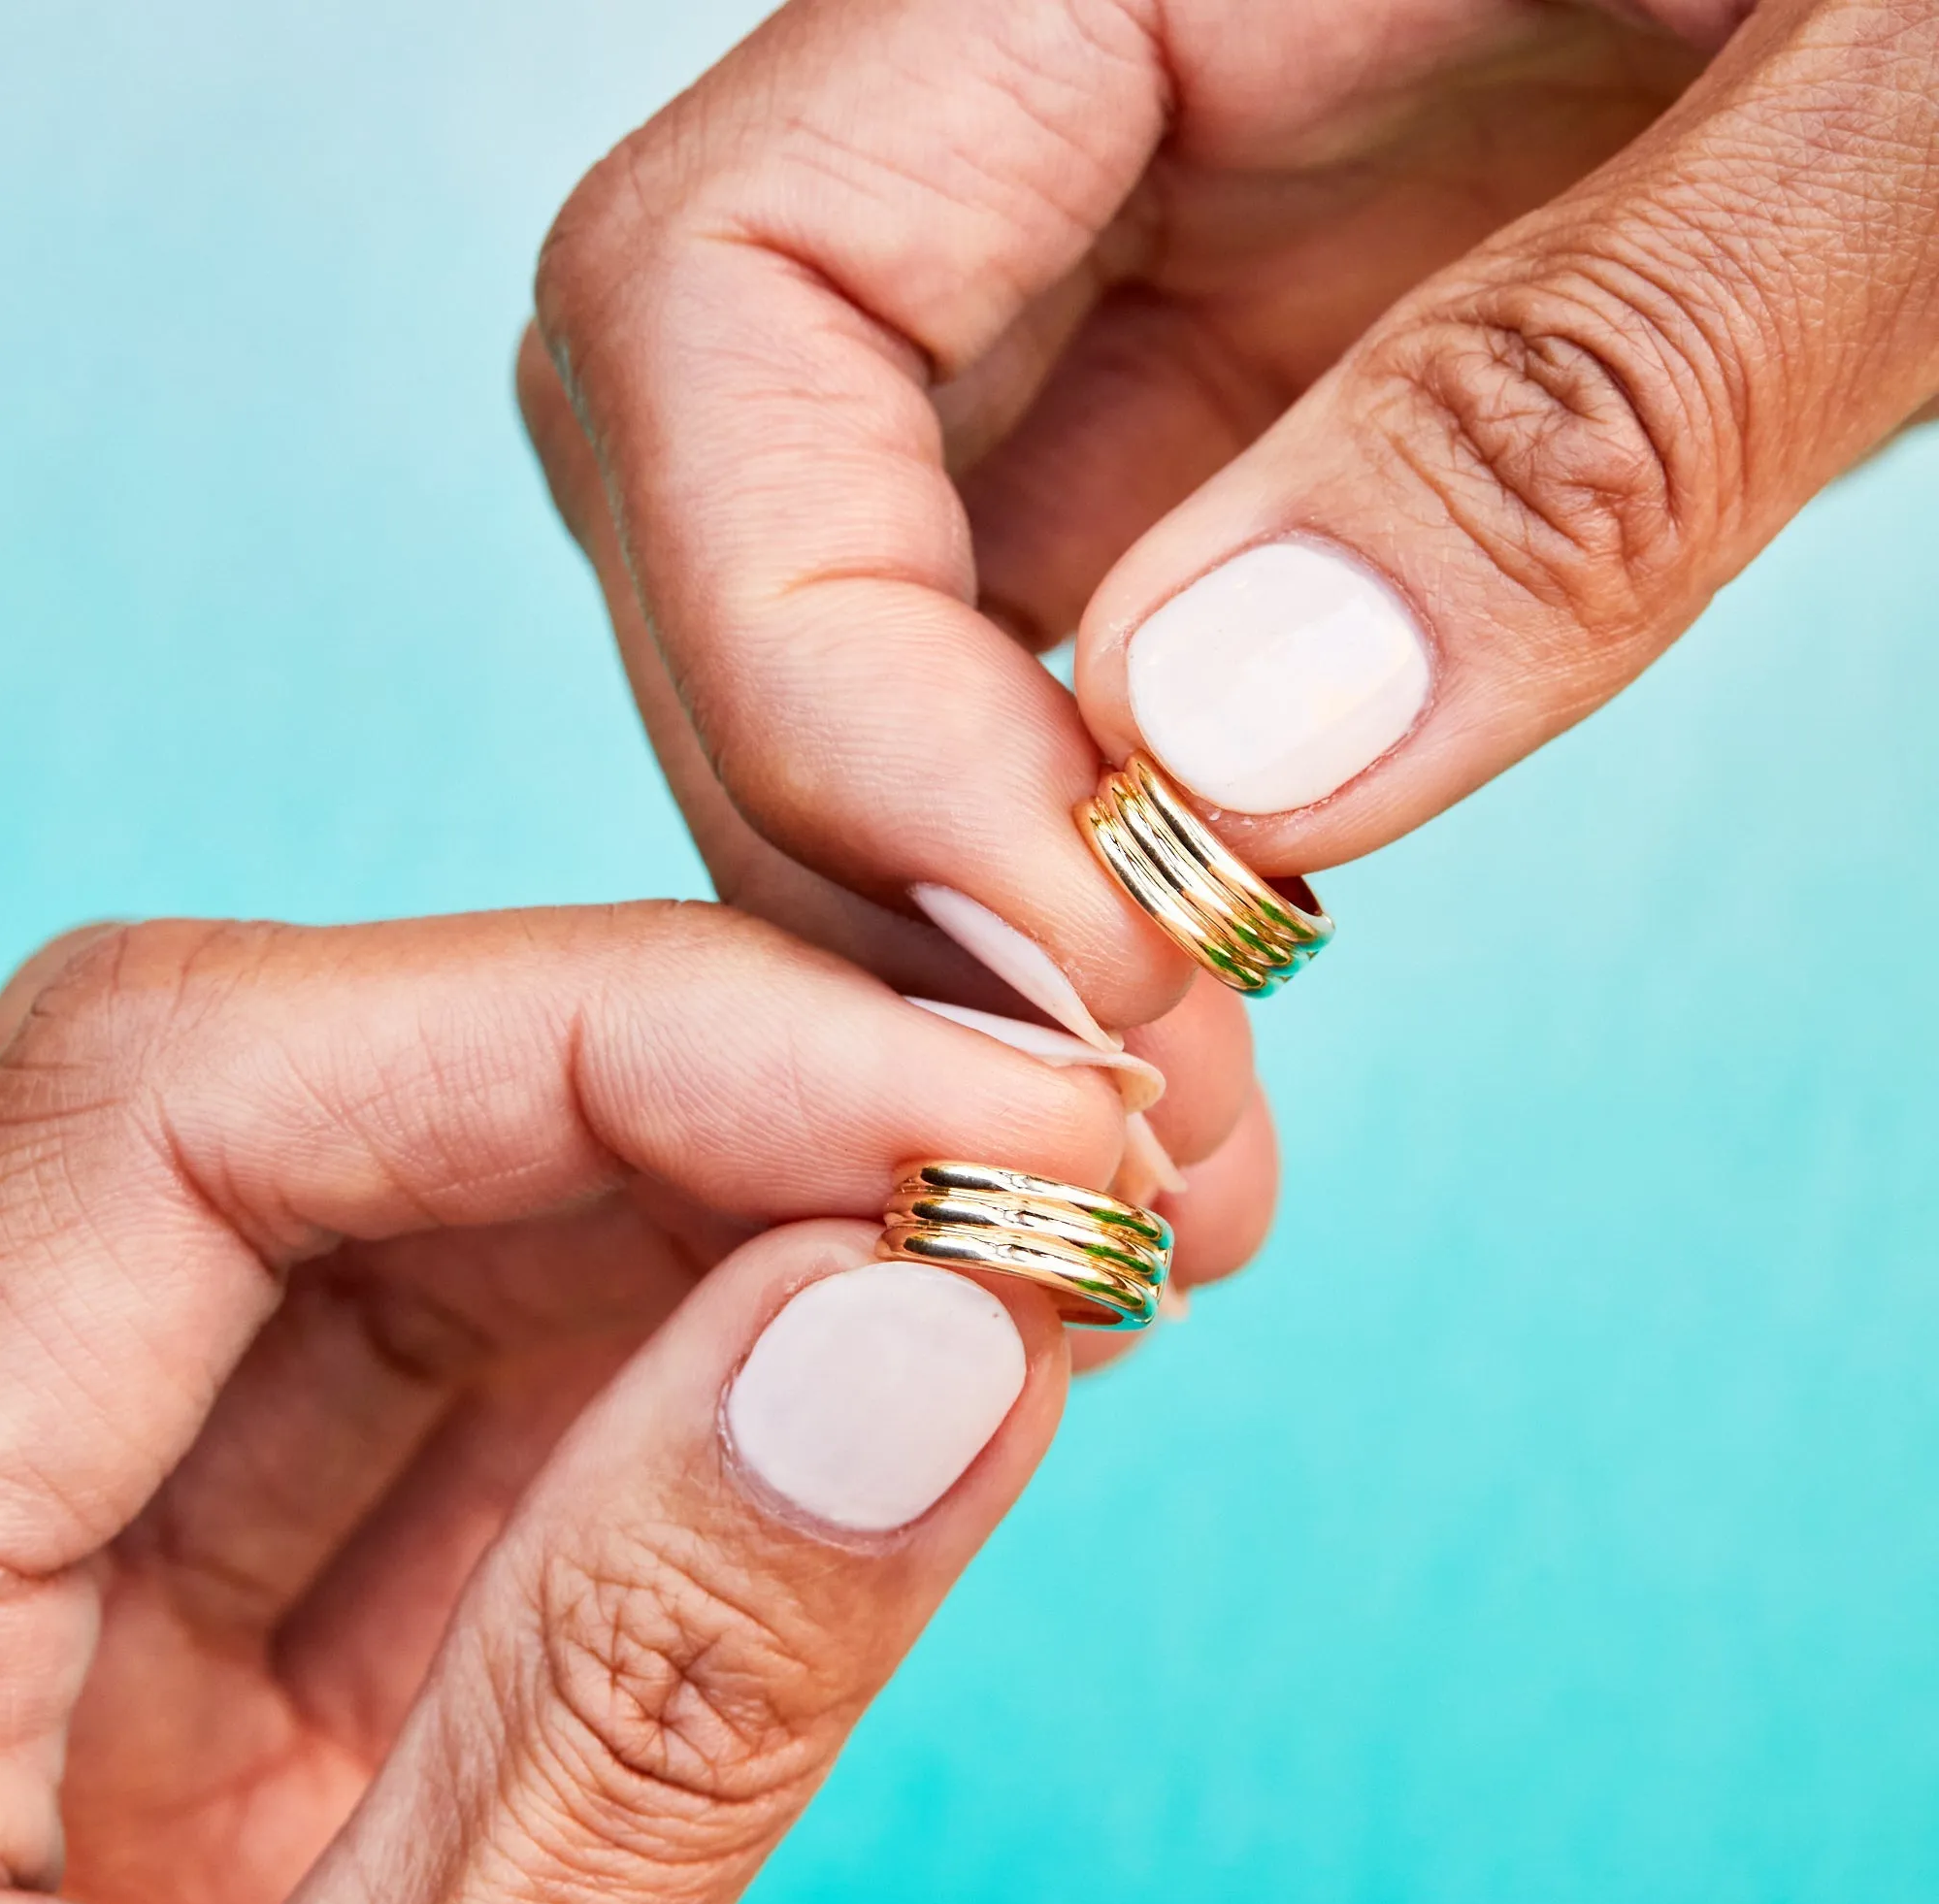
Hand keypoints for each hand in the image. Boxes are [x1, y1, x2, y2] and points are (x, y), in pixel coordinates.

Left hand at [0, 906, 1271, 1903]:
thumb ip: (647, 1707)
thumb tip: (930, 1325)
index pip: (182, 1096)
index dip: (609, 1027)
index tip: (969, 1110)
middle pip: (309, 1111)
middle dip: (710, 1086)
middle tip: (1042, 1155)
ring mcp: (59, 1542)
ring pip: (408, 1218)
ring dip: (733, 1193)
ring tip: (1011, 1244)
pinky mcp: (204, 1616)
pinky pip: (456, 1385)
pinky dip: (695, 1343)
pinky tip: (886, 1346)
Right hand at [522, 0, 1938, 1001]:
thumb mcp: (1886, 112)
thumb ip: (1584, 402)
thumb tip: (1240, 763)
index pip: (723, 287)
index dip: (801, 644)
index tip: (1062, 927)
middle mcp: (1037, 114)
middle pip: (726, 500)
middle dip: (864, 841)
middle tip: (1095, 1122)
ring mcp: (1113, 281)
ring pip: (856, 622)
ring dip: (950, 911)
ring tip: (1160, 1150)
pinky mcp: (1208, 417)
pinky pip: (1031, 658)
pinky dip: (1071, 866)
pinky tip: (1188, 1023)